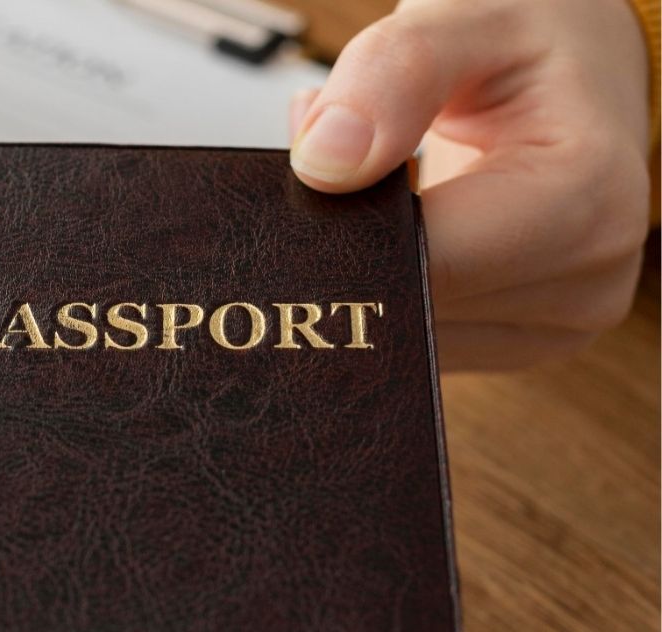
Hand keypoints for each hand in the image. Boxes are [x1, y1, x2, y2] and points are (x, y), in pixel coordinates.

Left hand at [288, 0, 651, 369]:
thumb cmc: (528, 49)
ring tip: (383, 191)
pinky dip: (385, 287)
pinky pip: (414, 338)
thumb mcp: (463, 21)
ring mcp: (553, 328)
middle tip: (336, 178)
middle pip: (412, 309)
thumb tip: (324, 162)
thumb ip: (392, 76)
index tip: (304, 203)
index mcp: (586, 202)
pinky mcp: (512, 341)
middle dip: (350, 253)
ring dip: (364, 270)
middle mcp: (583, 283)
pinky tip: (395, 229)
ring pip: (402, 335)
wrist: (575, 82)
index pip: (434, 264)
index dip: (351, 241)